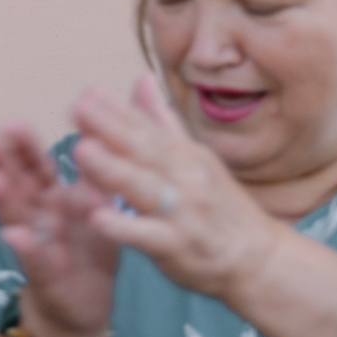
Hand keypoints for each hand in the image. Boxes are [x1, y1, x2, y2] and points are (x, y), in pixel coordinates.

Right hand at [0, 121, 117, 336]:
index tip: (9, 121)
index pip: (34, 164)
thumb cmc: (89, 250)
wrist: (87, 305)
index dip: (22, 144)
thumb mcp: (99, 206)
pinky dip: (24, 246)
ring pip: (15, 216)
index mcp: (51, 197)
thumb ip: (95, 173)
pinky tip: (13, 235)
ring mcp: (36, 243)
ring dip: (0, 198)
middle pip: (14, 184)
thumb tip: (97, 130)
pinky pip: (35, 258)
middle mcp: (36, 215)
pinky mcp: (45, 273)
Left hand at [71, 75, 285, 303]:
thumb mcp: (194, 158)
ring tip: (82, 151)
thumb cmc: (219, 205)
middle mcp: (184, 178)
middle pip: (144, 150)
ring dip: (114, 170)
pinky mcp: (177, 246)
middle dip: (110, 127)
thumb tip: (141, 78)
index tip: (87, 90)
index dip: (116, 109)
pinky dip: (123, 228)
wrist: (258, 258)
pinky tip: (97, 219)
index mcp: (183, 155)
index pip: (146, 127)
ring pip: (145, 188)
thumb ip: (161, 122)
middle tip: (78, 107)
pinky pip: (147, 237)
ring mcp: (182, 212)